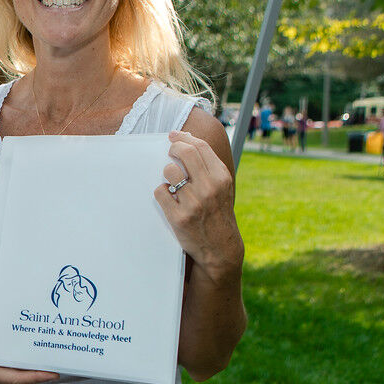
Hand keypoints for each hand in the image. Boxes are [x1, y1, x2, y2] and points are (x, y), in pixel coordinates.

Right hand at [0, 330, 58, 383]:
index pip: (17, 379)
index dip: (36, 377)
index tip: (53, 373)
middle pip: (24, 378)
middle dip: (42, 372)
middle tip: (62, 362)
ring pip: (22, 374)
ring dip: (36, 367)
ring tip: (54, 357)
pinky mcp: (0, 370)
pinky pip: (18, 369)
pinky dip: (28, 363)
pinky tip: (38, 353)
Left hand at [155, 131, 241, 277]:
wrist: (221, 247)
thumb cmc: (218, 212)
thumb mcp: (223, 187)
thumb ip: (208, 166)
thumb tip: (187, 140)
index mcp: (222, 177)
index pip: (200, 147)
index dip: (183, 138)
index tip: (173, 135)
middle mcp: (210, 188)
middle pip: (184, 153)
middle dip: (172, 148)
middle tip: (169, 150)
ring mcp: (194, 203)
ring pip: (169, 172)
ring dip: (167, 174)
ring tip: (173, 182)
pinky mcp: (179, 217)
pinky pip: (160, 192)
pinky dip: (162, 192)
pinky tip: (169, 198)